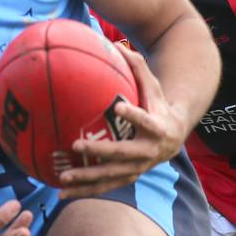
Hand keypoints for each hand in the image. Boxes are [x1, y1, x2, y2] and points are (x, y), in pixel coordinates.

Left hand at [57, 44, 185, 198]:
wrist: (174, 135)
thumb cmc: (157, 104)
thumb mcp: (153, 86)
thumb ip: (138, 66)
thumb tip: (116, 42)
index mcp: (157, 127)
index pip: (146, 121)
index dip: (134, 115)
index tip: (119, 106)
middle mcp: (149, 151)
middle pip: (123, 153)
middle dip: (100, 151)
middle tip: (76, 144)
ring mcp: (138, 168)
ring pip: (112, 176)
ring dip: (87, 179)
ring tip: (63, 178)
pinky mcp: (128, 178)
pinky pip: (105, 186)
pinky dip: (84, 191)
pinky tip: (61, 193)